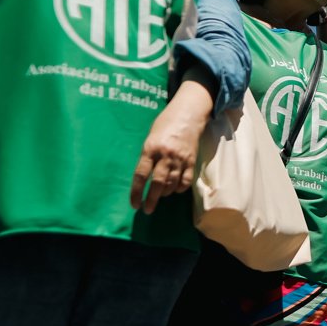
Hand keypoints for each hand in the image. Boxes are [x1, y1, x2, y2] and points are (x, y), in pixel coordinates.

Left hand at [130, 79, 212, 213]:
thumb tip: (144, 177)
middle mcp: (164, 155)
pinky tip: (175, 189)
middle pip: (157, 182)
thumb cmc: (164, 126)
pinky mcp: (191, 161)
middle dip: (151, 199)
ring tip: (161, 195)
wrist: (188, 116)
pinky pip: (186, 180)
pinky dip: (179, 188)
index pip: (141, 174)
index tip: (134, 204)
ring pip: (172, 183)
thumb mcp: (150, 139)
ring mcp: (179, 159)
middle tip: (147, 209)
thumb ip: (147, 156)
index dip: (136, 191)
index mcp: (150, 149)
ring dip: (165, 193)